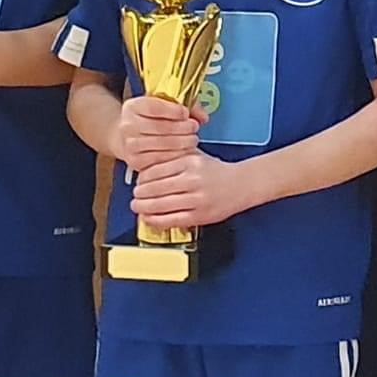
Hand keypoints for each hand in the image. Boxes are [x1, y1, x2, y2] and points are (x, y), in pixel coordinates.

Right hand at [117, 94, 205, 171]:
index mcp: (133, 106)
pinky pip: (159, 159)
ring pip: (161, 144)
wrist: (131, 138)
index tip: (186, 113)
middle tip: (194, 127)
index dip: (173, 110)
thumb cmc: (154, 119)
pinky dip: (174, 156)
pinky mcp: (135, 161)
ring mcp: (129, 144)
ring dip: (181, 142)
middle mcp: (127, 125)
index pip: (153, 107)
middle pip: (159, 126)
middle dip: (181, 127)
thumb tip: (204, 117)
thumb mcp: (166, 106)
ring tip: (192, 140)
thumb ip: (187, 106)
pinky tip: (184, 152)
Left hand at [133, 151, 253, 227]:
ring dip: (144, 208)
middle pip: (155, 188)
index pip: (155, 171)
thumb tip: (145, 171)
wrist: (242, 184)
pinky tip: (149, 218)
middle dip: (139, 195)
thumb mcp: (195, 156)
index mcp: (190, 162)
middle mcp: (193, 179)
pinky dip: (156, 220)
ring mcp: (197, 199)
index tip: (137, 182)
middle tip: (134, 196)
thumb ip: (173, 160)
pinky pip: (171, 220)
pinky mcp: (200, 215)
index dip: (141, 179)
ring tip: (138, 207)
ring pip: (160, 205)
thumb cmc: (217, 171)